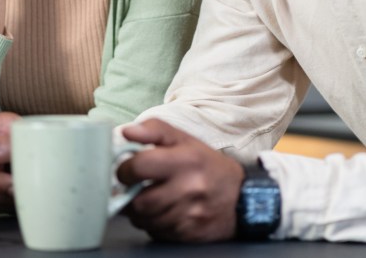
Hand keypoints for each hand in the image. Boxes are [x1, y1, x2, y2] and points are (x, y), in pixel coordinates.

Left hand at [117, 119, 243, 242]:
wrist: (241, 199)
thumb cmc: (208, 166)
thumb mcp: (185, 140)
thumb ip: (154, 130)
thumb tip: (126, 131)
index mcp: (186, 160)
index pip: (139, 167)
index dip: (125, 169)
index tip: (127, 168)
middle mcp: (189, 189)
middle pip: (138, 201)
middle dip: (129, 195)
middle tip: (133, 187)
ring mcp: (189, 215)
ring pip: (144, 220)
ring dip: (139, 211)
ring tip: (150, 198)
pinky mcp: (187, 235)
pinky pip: (155, 232)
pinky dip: (152, 223)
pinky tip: (162, 211)